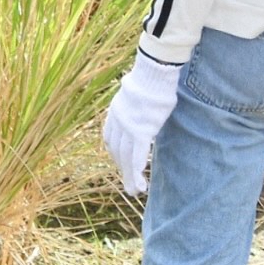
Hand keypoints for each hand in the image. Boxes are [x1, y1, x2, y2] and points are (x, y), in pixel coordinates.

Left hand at [101, 52, 181, 194]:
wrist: (153, 72)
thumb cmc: (151, 79)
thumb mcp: (137, 93)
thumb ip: (137, 105)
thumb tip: (145, 105)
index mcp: (115, 112)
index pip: (110, 139)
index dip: (115, 154)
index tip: (121, 163)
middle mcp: (118, 121)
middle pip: (117, 151)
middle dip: (122, 169)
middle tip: (128, 186)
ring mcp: (129, 127)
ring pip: (127, 157)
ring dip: (130, 176)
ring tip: (135, 191)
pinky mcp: (142, 130)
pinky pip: (138, 154)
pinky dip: (138, 169)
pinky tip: (141, 182)